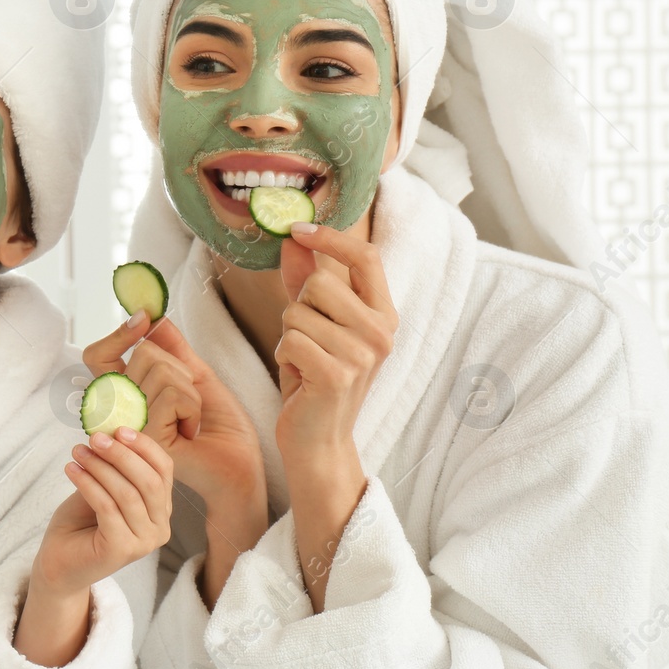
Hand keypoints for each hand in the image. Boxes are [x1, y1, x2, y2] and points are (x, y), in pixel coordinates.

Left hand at [33, 425, 172, 597]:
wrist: (59, 562)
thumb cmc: (81, 522)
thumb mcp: (102, 486)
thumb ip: (113, 466)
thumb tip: (112, 430)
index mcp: (161, 508)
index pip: (164, 470)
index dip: (144, 446)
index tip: (118, 429)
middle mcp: (160, 527)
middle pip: (149, 481)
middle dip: (121, 454)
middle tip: (95, 438)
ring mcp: (143, 542)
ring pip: (127, 493)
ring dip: (100, 466)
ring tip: (78, 452)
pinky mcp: (122, 551)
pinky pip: (107, 507)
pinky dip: (88, 484)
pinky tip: (71, 469)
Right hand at [82, 315, 264, 520]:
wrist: (238, 463)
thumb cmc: (219, 427)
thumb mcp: (196, 376)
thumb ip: (173, 348)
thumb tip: (155, 317)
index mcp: (124, 396)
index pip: (98, 357)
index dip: (118, 335)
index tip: (144, 320)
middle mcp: (119, 410)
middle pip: (143, 353)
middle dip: (180, 368)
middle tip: (187, 401)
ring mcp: (129, 424)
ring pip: (160, 369)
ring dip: (191, 392)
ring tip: (190, 419)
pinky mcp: (145, 436)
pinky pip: (172, 393)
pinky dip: (193, 407)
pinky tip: (190, 430)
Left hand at [273, 223, 396, 465]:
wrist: (318, 439)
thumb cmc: (314, 377)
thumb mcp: (314, 323)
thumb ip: (305, 281)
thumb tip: (293, 238)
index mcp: (384, 314)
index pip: (366, 256)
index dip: (330, 237)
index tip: (297, 229)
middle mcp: (381, 333)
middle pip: (320, 282)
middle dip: (297, 307)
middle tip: (307, 339)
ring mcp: (363, 355)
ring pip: (298, 312)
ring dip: (288, 336)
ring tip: (304, 361)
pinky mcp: (338, 376)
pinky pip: (291, 340)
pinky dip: (284, 356)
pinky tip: (299, 376)